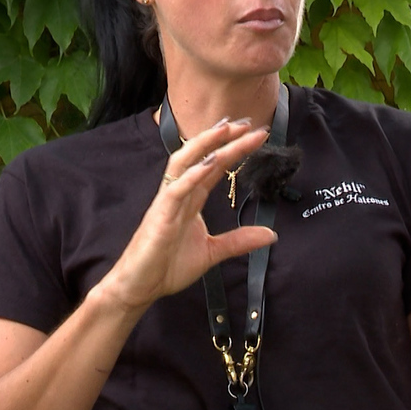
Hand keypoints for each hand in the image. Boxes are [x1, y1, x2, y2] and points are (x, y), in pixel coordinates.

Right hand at [94, 118, 275, 313]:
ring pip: (184, 163)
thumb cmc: (167, 266)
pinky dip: (193, 175)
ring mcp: (168, 202)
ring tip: (226, 129)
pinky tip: (209, 163)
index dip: (234, 149)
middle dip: (223, 138)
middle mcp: (179, 194)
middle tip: (248, 122)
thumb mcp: (212, 252)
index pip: (214, 167)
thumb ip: (239, 241)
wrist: (139, 287)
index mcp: (190, 199)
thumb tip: (271, 234)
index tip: (256, 135)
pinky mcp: (160, 216)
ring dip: (205, 144)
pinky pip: (176, 190)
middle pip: (201, 157)